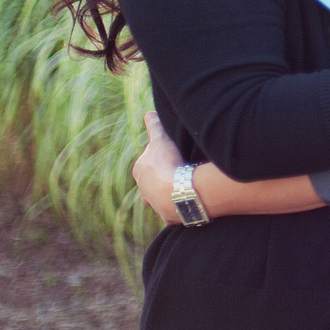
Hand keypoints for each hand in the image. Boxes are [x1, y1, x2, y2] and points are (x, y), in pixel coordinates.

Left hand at [133, 111, 184, 225]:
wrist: (177, 191)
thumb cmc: (167, 163)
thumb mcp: (161, 140)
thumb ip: (154, 127)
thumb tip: (149, 113)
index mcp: (140, 171)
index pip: (148, 163)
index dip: (160, 158)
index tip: (171, 156)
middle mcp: (144, 190)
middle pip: (152, 182)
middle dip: (161, 178)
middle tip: (177, 171)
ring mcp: (155, 204)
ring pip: (159, 198)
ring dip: (168, 194)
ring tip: (182, 187)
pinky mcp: (168, 215)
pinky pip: (173, 209)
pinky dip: (179, 205)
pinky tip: (189, 199)